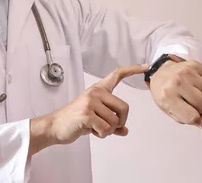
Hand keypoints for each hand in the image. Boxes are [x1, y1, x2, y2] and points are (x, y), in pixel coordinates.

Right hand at [29, 63, 148, 154]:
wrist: (55, 126)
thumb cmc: (75, 121)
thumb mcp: (95, 120)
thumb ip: (111, 123)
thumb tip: (125, 130)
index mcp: (98, 90)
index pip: (117, 75)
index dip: (132, 69)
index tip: (146, 66)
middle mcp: (95, 92)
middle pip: (124, 108)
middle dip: (120, 122)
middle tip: (107, 127)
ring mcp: (90, 101)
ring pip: (115, 121)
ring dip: (108, 131)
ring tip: (94, 128)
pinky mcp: (87, 113)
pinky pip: (106, 129)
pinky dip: (101, 134)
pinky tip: (90, 130)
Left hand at [148, 58, 201, 139]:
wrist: (160, 73)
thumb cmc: (167, 95)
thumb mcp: (174, 112)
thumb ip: (194, 122)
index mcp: (167, 97)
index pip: (193, 117)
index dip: (195, 117)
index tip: (188, 112)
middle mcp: (177, 82)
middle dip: (201, 107)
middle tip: (189, 101)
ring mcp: (186, 72)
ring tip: (193, 93)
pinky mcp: (195, 65)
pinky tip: (197, 85)